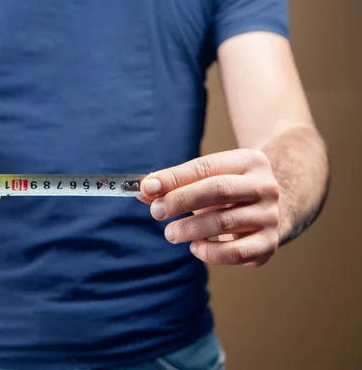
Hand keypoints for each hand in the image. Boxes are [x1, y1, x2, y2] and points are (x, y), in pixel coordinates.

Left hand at [139, 149, 280, 265]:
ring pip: (223, 222)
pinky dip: (210, 252)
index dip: (174, 178)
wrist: (271, 210)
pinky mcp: (269, 244)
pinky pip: (236, 252)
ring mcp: (270, 216)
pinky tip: (195, 247)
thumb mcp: (205, 181)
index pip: (205, 167)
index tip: (147, 188)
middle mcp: (265, 186)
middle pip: (218, 190)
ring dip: (189, 229)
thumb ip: (175, 184)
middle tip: (156, 212)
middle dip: (181, 201)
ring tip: (171, 233)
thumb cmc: (228, 193)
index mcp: (249, 161)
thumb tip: (144, 190)